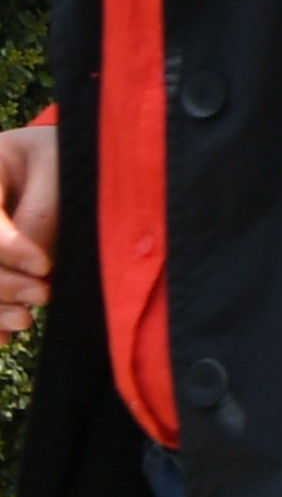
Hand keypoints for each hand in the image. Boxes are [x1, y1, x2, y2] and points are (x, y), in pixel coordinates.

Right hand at [0, 120, 52, 342]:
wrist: (50, 163)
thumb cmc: (60, 159)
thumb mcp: (59, 170)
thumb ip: (44, 212)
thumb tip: (34, 266)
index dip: (9, 247)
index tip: (44, 266)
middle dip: (1, 284)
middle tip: (42, 295)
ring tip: (25, 320)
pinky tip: (4, 337)